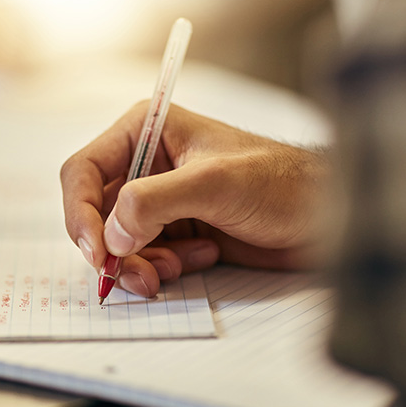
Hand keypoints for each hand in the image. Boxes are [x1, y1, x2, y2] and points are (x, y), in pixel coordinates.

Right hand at [60, 102, 327, 296]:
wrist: (324, 214)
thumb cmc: (280, 181)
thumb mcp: (215, 184)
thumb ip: (155, 203)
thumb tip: (111, 235)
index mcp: (146, 132)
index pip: (84, 172)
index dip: (82, 214)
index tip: (98, 252)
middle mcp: (146, 164)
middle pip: (97, 214)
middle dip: (112, 248)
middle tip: (136, 274)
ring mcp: (160, 200)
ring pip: (118, 242)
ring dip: (139, 263)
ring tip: (174, 269)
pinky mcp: (176, 230)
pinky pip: (145, 256)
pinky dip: (164, 266)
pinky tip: (203, 257)